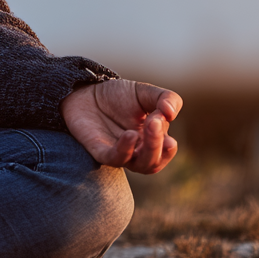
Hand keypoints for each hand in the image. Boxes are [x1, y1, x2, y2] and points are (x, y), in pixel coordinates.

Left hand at [60, 79, 181, 174]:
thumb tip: (172, 113)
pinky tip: (130, 135)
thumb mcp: (145, 92)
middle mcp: (138, 152)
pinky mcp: (100, 151)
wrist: (86, 92)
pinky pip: (114, 159)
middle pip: (154, 162)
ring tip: (144, 128)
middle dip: (157, 145)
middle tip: (154, 122)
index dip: (168, 141)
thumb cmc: (118, 96)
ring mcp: (119, 153)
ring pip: (139, 165)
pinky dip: (124, 151)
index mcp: (152, 140)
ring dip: (147, 151)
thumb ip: (166, 98)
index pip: (166, 150)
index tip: (165, 117)